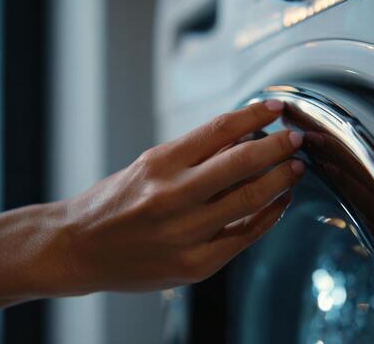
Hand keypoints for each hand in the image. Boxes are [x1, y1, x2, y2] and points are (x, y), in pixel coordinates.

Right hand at [48, 100, 304, 293]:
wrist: (78, 249)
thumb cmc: (111, 204)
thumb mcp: (147, 167)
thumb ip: (194, 156)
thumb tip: (243, 137)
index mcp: (159, 164)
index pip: (219, 128)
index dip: (254, 114)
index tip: (275, 108)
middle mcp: (172, 196)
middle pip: (241, 161)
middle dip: (278, 146)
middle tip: (296, 138)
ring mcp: (184, 233)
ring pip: (249, 199)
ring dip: (280, 179)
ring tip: (295, 167)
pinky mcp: (194, 265)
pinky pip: (244, 237)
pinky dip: (268, 216)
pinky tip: (280, 202)